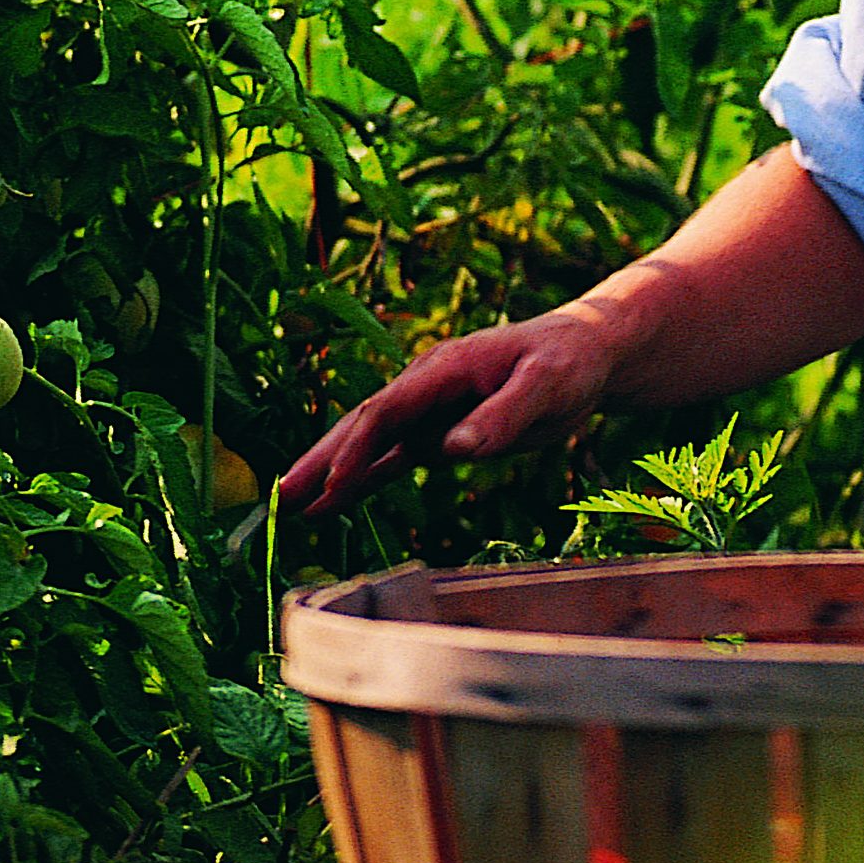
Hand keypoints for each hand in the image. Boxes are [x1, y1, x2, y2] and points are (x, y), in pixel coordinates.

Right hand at [277, 309, 617, 518]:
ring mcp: (428, 411)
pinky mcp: (439, 432)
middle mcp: (425, 388)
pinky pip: (392, 458)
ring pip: (370, 446)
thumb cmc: (568, 362)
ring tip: (290, 510)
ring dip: (331, 475)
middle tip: (278, 499)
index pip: (385, 411)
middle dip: (320, 462)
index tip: (328, 485)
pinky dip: (361, 480)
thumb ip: (501, 416)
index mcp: (442, 369)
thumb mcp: (546, 386)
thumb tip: (454, 449)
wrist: (584, 352)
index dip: (355, 448)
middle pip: (362, 427)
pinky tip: (332, 504)